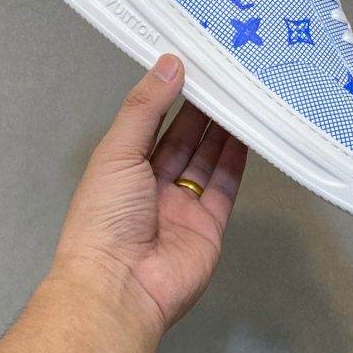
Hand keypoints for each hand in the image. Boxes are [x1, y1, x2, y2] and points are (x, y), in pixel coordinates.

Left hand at [50, 54, 246, 335]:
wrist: (121, 286)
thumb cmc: (105, 219)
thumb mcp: (118, 152)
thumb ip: (145, 108)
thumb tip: (168, 65)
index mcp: (122, 168)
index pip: (151, 123)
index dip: (170, 95)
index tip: (191, 66)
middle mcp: (152, 185)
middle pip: (183, 139)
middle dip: (201, 110)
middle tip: (223, 78)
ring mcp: (183, 206)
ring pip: (207, 159)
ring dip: (222, 130)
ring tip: (240, 97)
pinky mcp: (209, 224)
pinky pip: (226, 186)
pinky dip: (237, 159)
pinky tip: (247, 134)